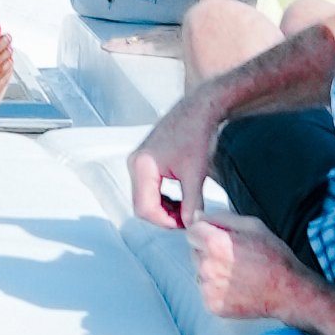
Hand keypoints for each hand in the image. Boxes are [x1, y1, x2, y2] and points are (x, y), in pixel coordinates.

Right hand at [130, 86, 222, 226]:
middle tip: (187, 218)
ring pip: (145, 198)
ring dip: (164, 208)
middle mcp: (135, 163)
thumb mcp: (196, 173)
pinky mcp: (145, 161)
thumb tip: (191, 225)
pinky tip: (181, 197)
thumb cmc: (196, 134)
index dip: (166, 222)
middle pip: (142, 205)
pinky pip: (149, 189)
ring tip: (186, 208)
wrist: (199, 110)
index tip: (186, 223)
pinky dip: (163, 198)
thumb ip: (192, 203)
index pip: (145, 209)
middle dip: (164, 216)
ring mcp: (138, 162)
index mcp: (142, 166)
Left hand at [187, 216, 310, 323]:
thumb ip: (220, 218)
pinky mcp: (213, 305)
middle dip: (208, 251)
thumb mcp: (252, 225)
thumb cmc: (273, 256)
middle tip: (233, 256)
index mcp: (215, 244)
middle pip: (195, 252)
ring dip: (211, 270)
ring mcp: (209, 289)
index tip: (219, 238)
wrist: (288, 291)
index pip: (192, 232)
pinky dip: (216, 288)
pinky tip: (235, 286)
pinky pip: (206, 290)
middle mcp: (208, 267)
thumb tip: (198, 216)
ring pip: (200, 272)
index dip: (206, 232)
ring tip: (236, 272)